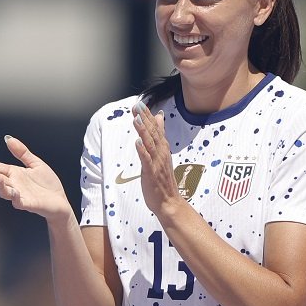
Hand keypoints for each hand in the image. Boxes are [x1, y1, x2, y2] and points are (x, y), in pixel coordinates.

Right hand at [0, 135, 70, 221]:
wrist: (61, 201)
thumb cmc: (48, 184)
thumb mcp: (35, 163)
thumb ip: (22, 152)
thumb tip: (8, 138)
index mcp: (14, 174)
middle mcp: (14, 185)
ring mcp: (20, 195)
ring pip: (4, 192)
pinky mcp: (29, 204)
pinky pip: (18, 202)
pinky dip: (15, 197)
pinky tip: (14, 191)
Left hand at [131, 101, 185, 221]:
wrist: (169, 202)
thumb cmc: (163, 179)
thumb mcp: (161, 155)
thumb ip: (159, 136)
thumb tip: (158, 118)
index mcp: (163, 149)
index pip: (156, 129)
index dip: (148, 116)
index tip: (141, 104)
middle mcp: (161, 153)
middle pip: (153, 133)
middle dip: (145, 119)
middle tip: (138, 105)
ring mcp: (157, 163)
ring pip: (150, 144)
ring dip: (143, 131)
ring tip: (136, 118)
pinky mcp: (151, 173)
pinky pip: (147, 160)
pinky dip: (142, 150)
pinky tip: (137, 141)